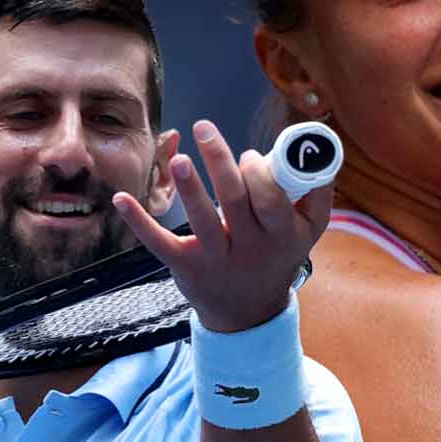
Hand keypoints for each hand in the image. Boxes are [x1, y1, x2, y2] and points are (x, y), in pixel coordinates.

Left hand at [113, 119, 332, 332]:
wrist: (249, 313)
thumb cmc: (277, 256)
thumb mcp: (307, 232)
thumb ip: (317, 194)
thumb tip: (320, 152)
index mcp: (279, 234)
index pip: (270, 200)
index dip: (258, 174)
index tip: (249, 154)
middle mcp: (248, 247)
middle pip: (234, 201)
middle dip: (220, 162)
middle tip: (204, 128)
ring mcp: (215, 258)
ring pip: (202, 220)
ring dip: (189, 188)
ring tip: (177, 159)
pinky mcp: (185, 266)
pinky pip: (160, 243)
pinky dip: (139, 221)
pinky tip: (120, 198)